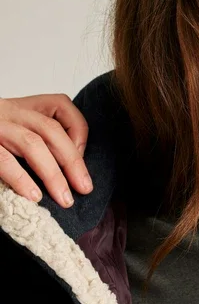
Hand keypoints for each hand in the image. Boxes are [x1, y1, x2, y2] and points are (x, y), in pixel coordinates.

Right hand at [0, 93, 91, 207]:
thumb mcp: (11, 133)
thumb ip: (35, 142)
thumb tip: (70, 172)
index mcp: (18, 106)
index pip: (59, 104)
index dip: (78, 130)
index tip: (82, 157)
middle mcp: (5, 110)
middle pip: (50, 130)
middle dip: (73, 162)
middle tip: (84, 189)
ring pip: (31, 143)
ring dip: (53, 174)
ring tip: (64, 199)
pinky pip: (1, 159)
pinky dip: (20, 178)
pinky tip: (32, 196)